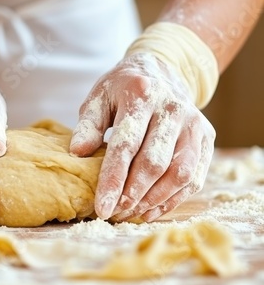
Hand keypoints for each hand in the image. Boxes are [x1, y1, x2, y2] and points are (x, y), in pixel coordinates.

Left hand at [70, 53, 215, 221]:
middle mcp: (172, 108)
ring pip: (179, 173)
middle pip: (154, 162)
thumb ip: (88, 125)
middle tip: (115, 214)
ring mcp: (194, 123)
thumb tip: (77, 153)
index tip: (102, 207)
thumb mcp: (99, 97)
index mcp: (141, 95)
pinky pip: (194, 176)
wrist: (162, 70)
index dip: (113, 179)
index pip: (126, 145)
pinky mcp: (206, 137)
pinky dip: (173, 198)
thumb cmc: (123, 88)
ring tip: (130, 213)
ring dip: (154, 200)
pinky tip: (151, 210)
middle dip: (133, 194)